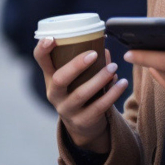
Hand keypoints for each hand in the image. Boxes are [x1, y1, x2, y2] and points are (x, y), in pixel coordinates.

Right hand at [33, 39, 127, 153]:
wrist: (83, 126)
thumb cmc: (81, 91)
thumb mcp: (79, 77)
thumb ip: (89, 61)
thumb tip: (104, 45)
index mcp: (51, 77)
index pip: (41, 60)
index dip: (42, 49)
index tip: (51, 38)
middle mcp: (55, 94)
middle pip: (59, 79)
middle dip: (76, 65)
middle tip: (94, 54)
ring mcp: (67, 109)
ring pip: (80, 94)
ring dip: (99, 79)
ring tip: (114, 67)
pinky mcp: (82, 121)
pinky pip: (98, 107)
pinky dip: (112, 93)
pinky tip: (123, 83)